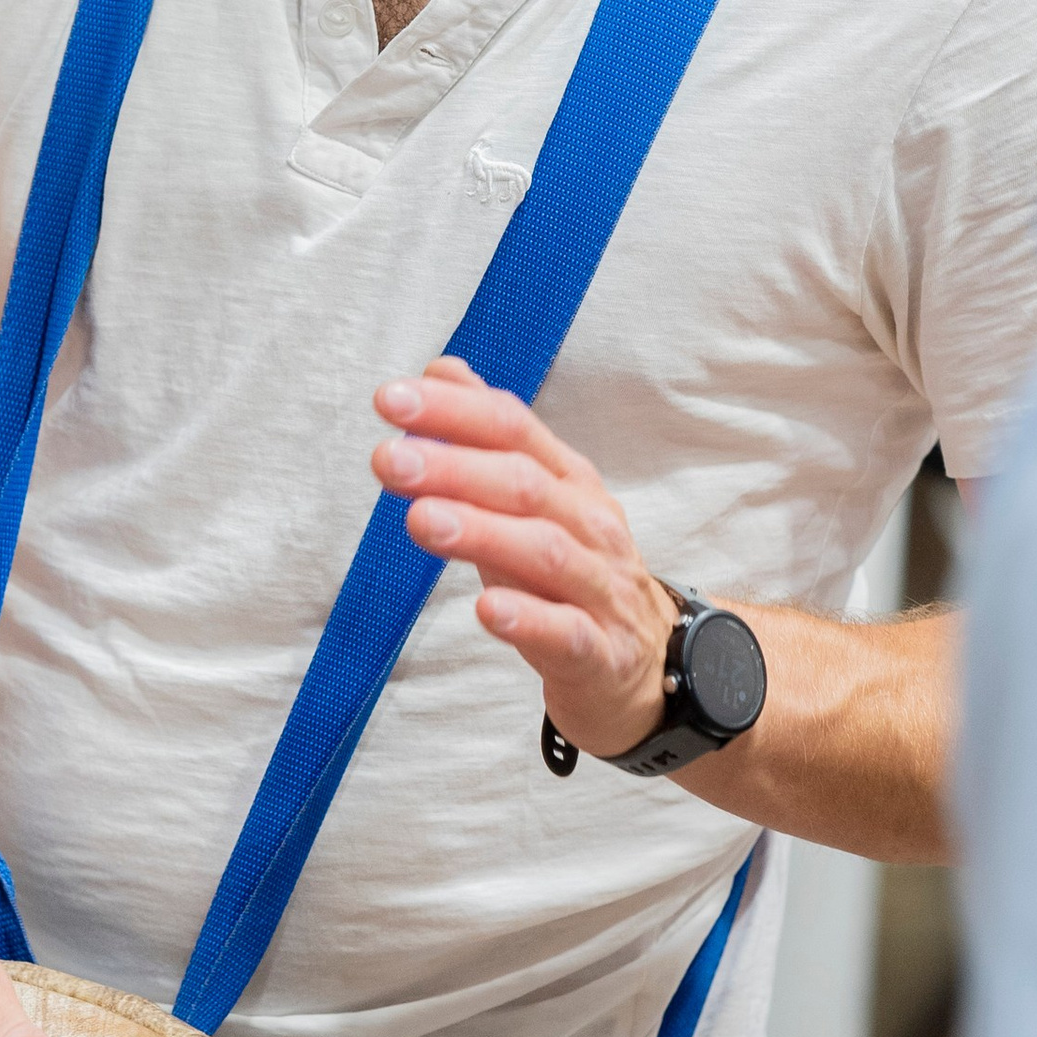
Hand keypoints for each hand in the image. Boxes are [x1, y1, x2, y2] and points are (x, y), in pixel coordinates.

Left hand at [372, 356, 679, 759]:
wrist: (648, 666)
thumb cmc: (572, 576)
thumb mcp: (537, 499)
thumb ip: (489, 437)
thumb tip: (441, 371)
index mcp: (570, 482)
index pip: (514, 429)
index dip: (454, 411)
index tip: (390, 400)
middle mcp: (589, 525)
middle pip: (525, 484)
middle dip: (454, 467)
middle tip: (388, 460)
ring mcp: (600, 589)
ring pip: (545, 551)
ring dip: (482, 532)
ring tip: (422, 520)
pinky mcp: (601, 653)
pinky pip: (567, 632)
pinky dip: (527, 618)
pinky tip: (485, 608)